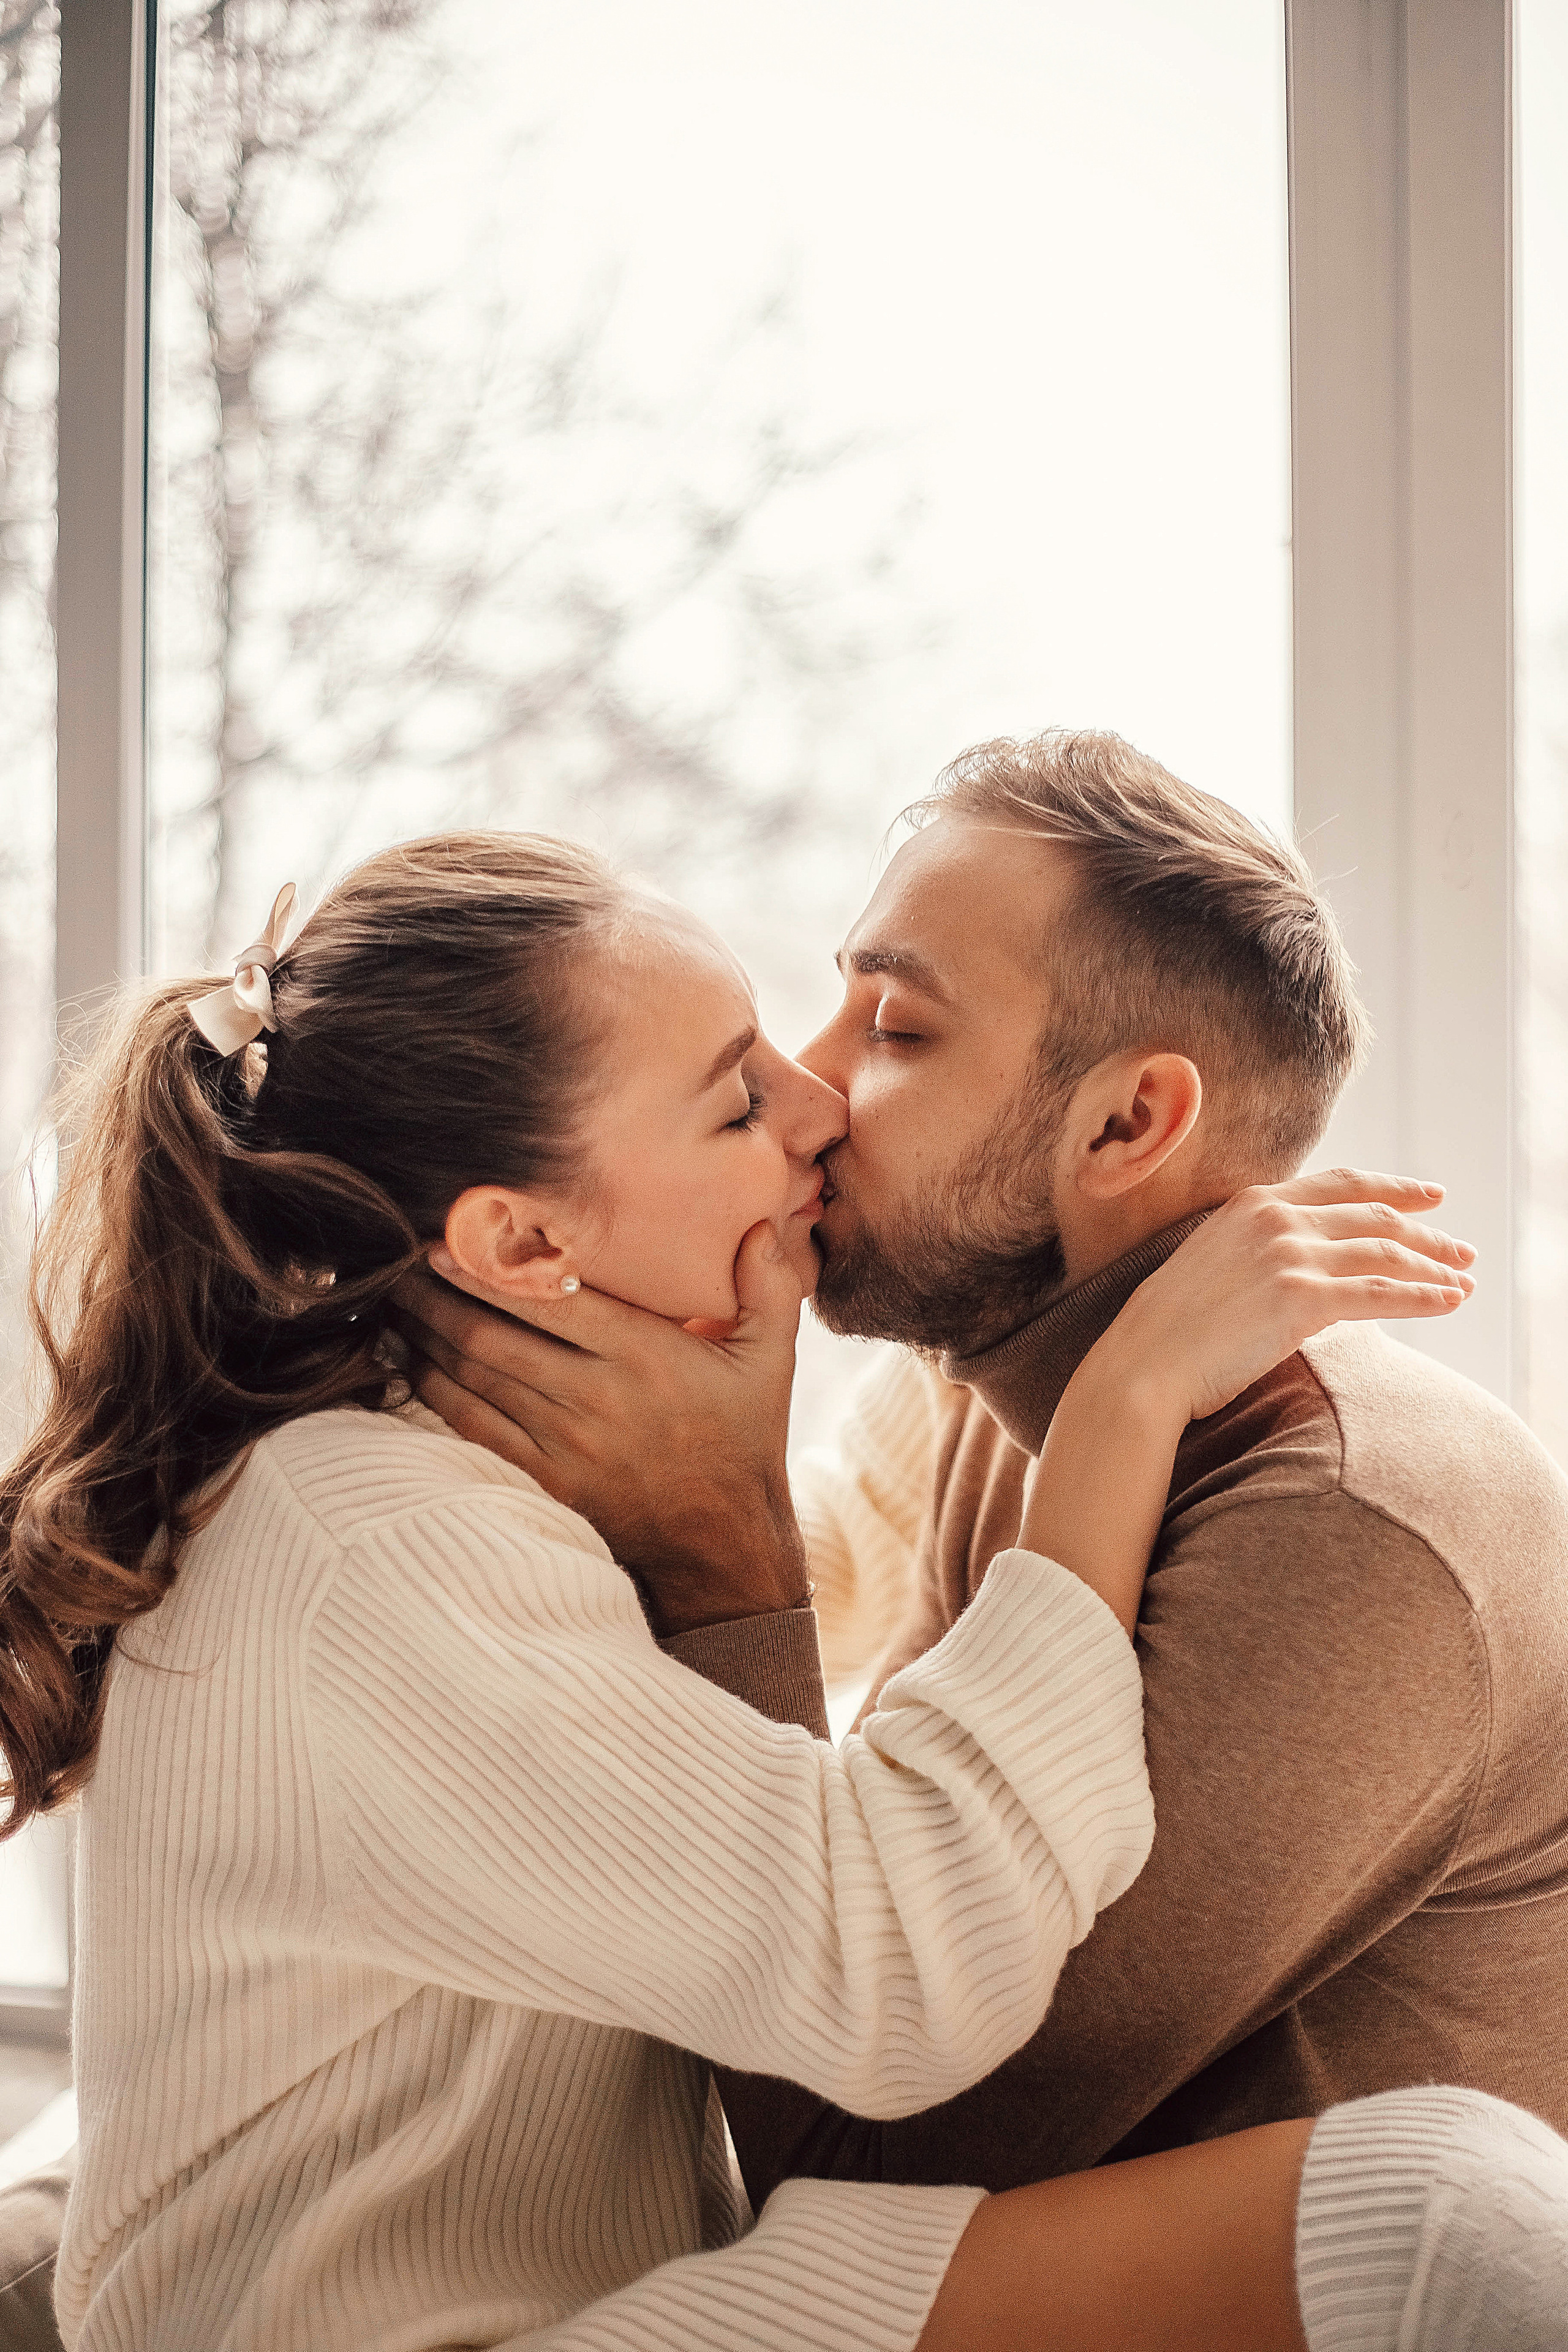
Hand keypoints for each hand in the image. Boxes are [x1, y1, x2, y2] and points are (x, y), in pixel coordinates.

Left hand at [388, 1224, 810, 1638]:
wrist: (723, 1540)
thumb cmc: (744, 1435)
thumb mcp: (772, 1358)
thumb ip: (769, 1287)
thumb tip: (758, 1226)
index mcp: (644, 1354)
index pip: (546, 1300)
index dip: (486, 1268)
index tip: (444, 1237)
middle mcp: (596, 1396)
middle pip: (490, 1334)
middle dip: (434, 1295)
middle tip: (395, 1261)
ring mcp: (564, 1441)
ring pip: (471, 1377)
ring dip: (423, 1335)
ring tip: (391, 1300)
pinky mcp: (543, 1478)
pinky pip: (470, 1426)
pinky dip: (431, 1390)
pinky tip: (409, 1360)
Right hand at [1092, 1169, 1475, 1427]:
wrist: (1144, 1365)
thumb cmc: (1171, 1330)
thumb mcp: (1216, 1265)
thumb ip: (1263, 1252)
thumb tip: (1313, 1270)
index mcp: (1253, 1202)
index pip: (1342, 1184)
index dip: (1394, 1188)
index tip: (1429, 1196)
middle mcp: (1275, 1218)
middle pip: (1374, 1216)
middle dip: (1426, 1233)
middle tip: (1462, 1249)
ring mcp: (1290, 1255)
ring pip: (1385, 1253)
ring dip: (1434, 1267)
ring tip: (1464, 1281)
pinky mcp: (1302, 1299)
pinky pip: (1381, 1294)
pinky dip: (1423, 1296)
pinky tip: (1449, 1302)